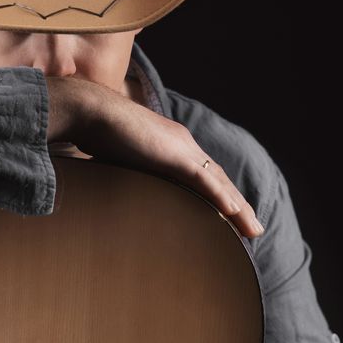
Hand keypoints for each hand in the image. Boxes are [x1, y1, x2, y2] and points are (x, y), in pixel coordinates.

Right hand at [45, 75, 263, 239]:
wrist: (89, 111)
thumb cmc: (96, 134)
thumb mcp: (119, 161)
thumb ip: (130, 176)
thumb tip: (121, 197)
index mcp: (171, 147)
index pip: (203, 175)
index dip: (219, 196)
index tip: (230, 217)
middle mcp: (183, 146)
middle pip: (218, 180)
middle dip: (238, 206)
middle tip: (252, 230)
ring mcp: (181, 149)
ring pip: (218, 182)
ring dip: (239, 208)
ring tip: (253, 231)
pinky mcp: (174, 154)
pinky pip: (203, 179)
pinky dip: (220, 196)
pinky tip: (234, 212)